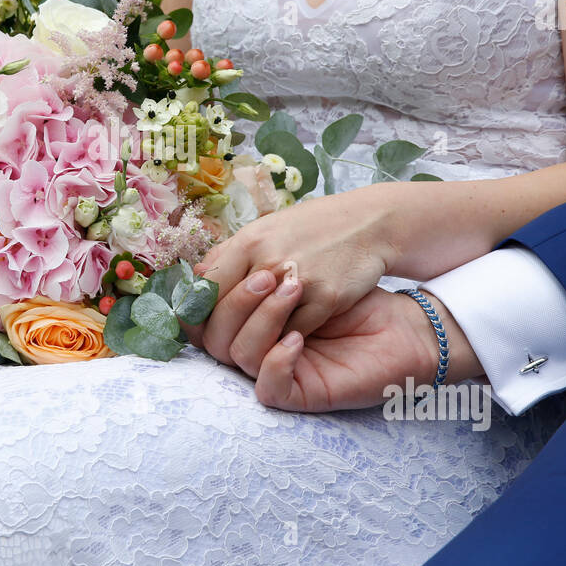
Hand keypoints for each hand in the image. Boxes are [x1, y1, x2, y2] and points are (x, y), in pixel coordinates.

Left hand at [190, 187, 397, 353]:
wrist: (368, 224)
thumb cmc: (311, 229)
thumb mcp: (265, 229)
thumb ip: (229, 256)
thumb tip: (196, 281)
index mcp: (248, 241)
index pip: (205, 288)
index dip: (197, 311)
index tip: (202, 324)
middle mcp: (268, 260)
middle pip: (224, 316)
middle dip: (220, 335)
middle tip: (227, 341)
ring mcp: (297, 281)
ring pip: (257, 331)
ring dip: (253, 340)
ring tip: (254, 341)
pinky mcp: (325, 299)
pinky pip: (292, 335)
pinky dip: (285, 342)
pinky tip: (286, 339)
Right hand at [194, 273, 482, 411]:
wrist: (402, 324)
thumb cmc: (351, 292)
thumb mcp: (298, 271)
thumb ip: (252, 268)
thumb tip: (201, 264)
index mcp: (248, 319)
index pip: (203, 317)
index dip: (201, 298)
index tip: (222, 270)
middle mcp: (256, 348)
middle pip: (212, 337)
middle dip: (234, 303)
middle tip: (268, 275)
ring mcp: (275, 371)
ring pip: (237, 357)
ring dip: (261, 321)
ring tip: (293, 290)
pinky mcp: (300, 394)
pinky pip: (268, 388)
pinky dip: (276, 361)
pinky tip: (298, 337)